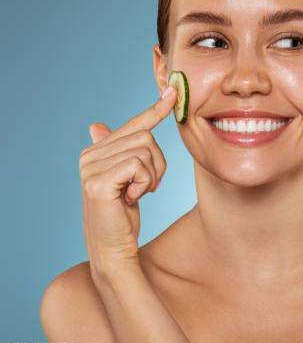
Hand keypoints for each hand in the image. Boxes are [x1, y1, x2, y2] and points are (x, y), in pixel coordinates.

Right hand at [78, 86, 175, 269]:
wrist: (113, 249)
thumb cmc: (122, 216)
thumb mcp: (125, 180)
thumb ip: (116, 152)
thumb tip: (96, 124)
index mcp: (96, 151)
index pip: (133, 124)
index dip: (155, 110)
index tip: (173, 92)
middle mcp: (89, 154)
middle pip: (145, 136)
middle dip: (157, 164)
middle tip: (145, 187)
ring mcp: (91, 167)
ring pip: (146, 150)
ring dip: (152, 175)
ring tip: (136, 193)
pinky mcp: (98, 181)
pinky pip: (139, 165)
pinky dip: (145, 183)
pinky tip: (131, 198)